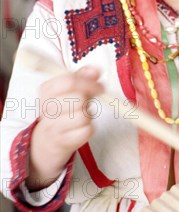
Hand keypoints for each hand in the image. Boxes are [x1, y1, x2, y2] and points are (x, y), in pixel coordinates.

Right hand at [28, 66, 103, 189]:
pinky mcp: (63, 141)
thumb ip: (83, 76)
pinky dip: (89, 129)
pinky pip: (87, 131)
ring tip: (82, 116)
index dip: (89, 83)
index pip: (69, 81)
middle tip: (89, 103)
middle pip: (78, 98)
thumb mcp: (69, 89)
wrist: (49, 139)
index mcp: (46, 90)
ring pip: (83, 115)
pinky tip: (81, 128)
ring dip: (88, 115)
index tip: (100, 87)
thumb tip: (96, 70)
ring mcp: (53, 126)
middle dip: (89, 100)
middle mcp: (47, 107)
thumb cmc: (64, 109)